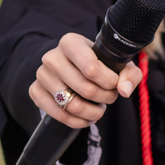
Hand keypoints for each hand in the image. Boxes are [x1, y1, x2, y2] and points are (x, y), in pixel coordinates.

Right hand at [29, 33, 143, 128]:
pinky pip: (58, 115)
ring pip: (73, 105)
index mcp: (70, 42)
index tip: (115, 84)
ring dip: (93, 113)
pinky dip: (77, 122)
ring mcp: (41, 75)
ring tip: (99, 108)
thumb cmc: (98, 64)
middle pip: (85, 89)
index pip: (91, 68)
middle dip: (104, 98)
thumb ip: (129, 74)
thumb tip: (123, 90)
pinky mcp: (35, 91)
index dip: (109, 82)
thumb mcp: (118, 64)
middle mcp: (52, 57)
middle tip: (109, 97)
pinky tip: (86, 117)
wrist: (74, 68)